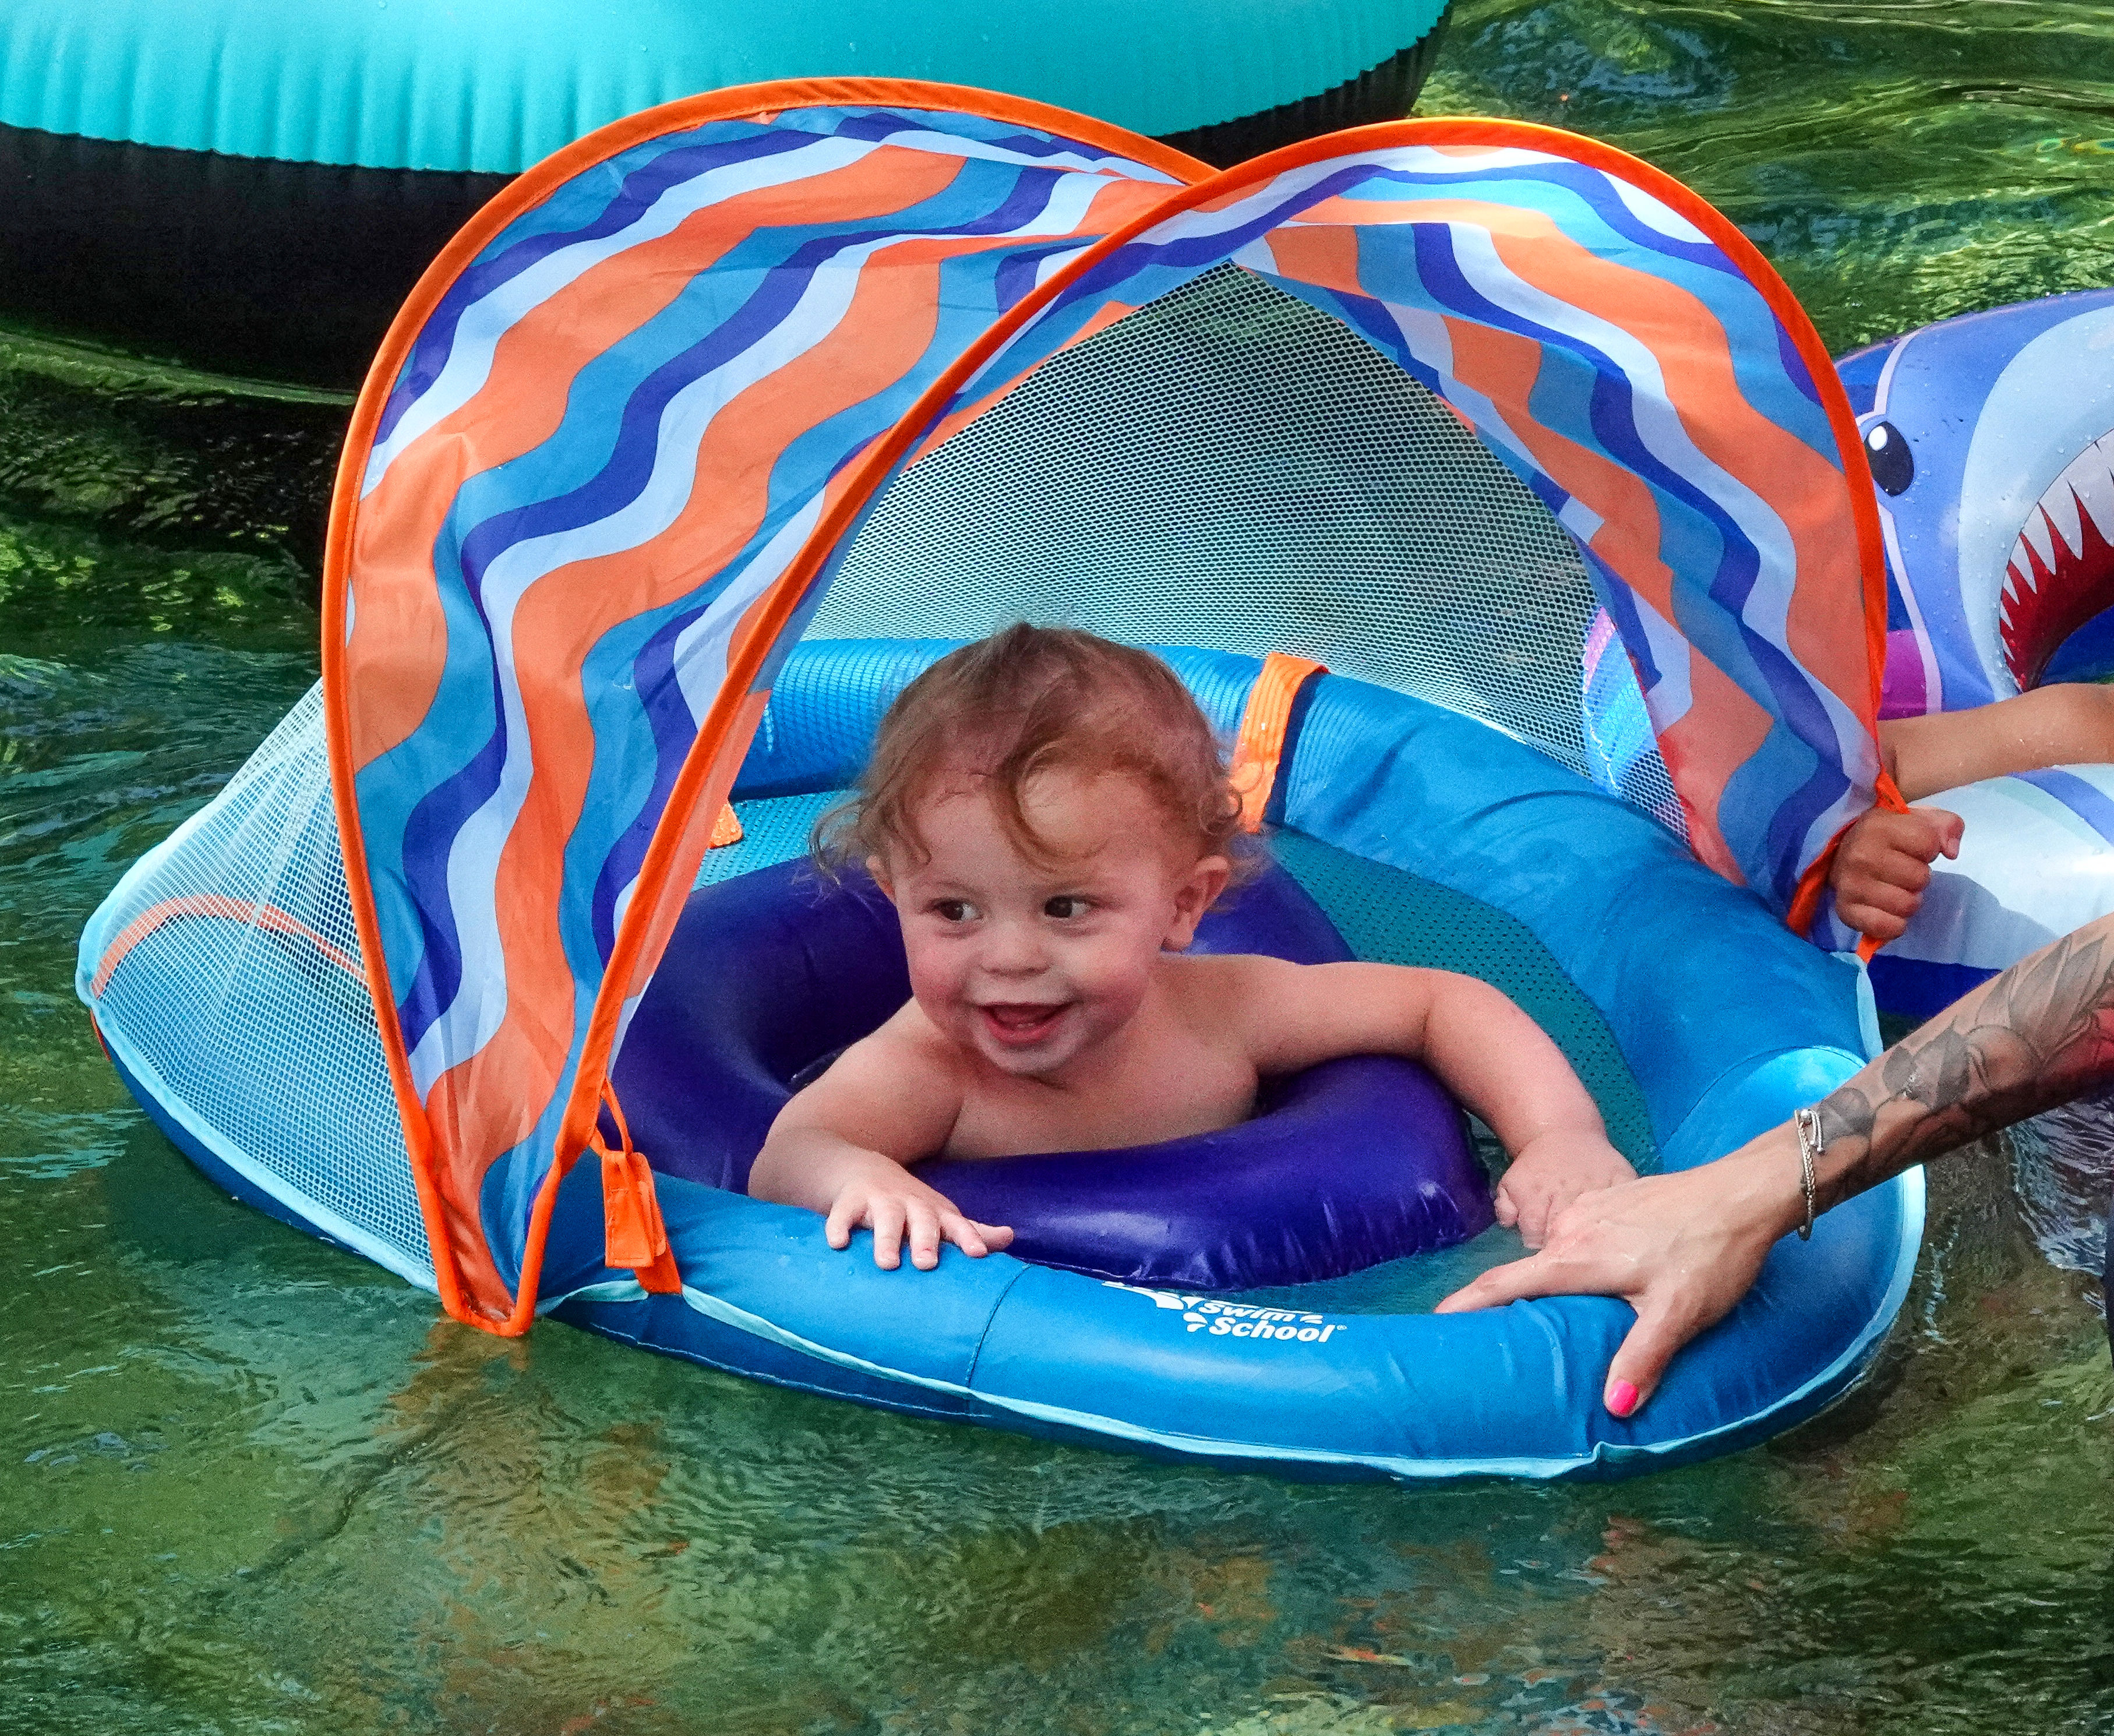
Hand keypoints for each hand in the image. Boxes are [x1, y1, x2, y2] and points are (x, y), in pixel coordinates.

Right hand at [823, 1163, 1014, 1270]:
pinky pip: (842, 1215)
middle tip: (926, 1264)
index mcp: (935, 1213)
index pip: (956, 1225)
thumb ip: (972, 1230)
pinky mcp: (848, 1202)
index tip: (978, 1254)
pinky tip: (838, 1244)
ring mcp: (878, 1201)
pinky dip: (839, 1227)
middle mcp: (910, 1205)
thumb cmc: (909, 1205)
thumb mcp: (940, 1215)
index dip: (968, 1238)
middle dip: (925, 1241)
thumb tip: (1009, 1238)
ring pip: (885, 1219)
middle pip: (921, 1221)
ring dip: (885, 1240)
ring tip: (887, 1263)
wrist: (861, 1170)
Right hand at [1437, 1131, 1799, 1414]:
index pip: (1504, 1283)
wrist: (1744, 1192)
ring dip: (1539, 1284)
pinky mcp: (1609, 1201)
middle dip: (1498, 1301)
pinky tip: (1587, 1283)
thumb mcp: (1680, 1311)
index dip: (1465, 1303)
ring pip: (1550, 1255)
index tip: (1433, 1322)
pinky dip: (1567, 1264)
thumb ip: (1643, 1357)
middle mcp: (1571, 1229)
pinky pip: (1573, 1238)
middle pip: (1522, 1271)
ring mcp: (1588, 1210)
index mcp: (1577, 1257)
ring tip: (1536, 1319)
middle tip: (1486, 1339)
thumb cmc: (1711, 1252)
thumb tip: (1613, 1409)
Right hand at [1830, 806, 1962, 944]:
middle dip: (1918, 877)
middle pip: (1920, 878)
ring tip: (1895, 890)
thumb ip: (1946, 825)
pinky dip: (1894, 925)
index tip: (1913, 849)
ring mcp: (1850, 884)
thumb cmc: (1887, 838)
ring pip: (1908, 905)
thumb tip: (1951, 851)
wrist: (1842, 854)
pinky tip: (1887, 911)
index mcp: (1877, 825)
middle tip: (1902, 872)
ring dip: (1908, 901)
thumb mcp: (1918, 820)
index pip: (1929, 843)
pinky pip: (1888, 928)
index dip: (1929, 849)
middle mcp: (1860, 854)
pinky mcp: (1846, 911)